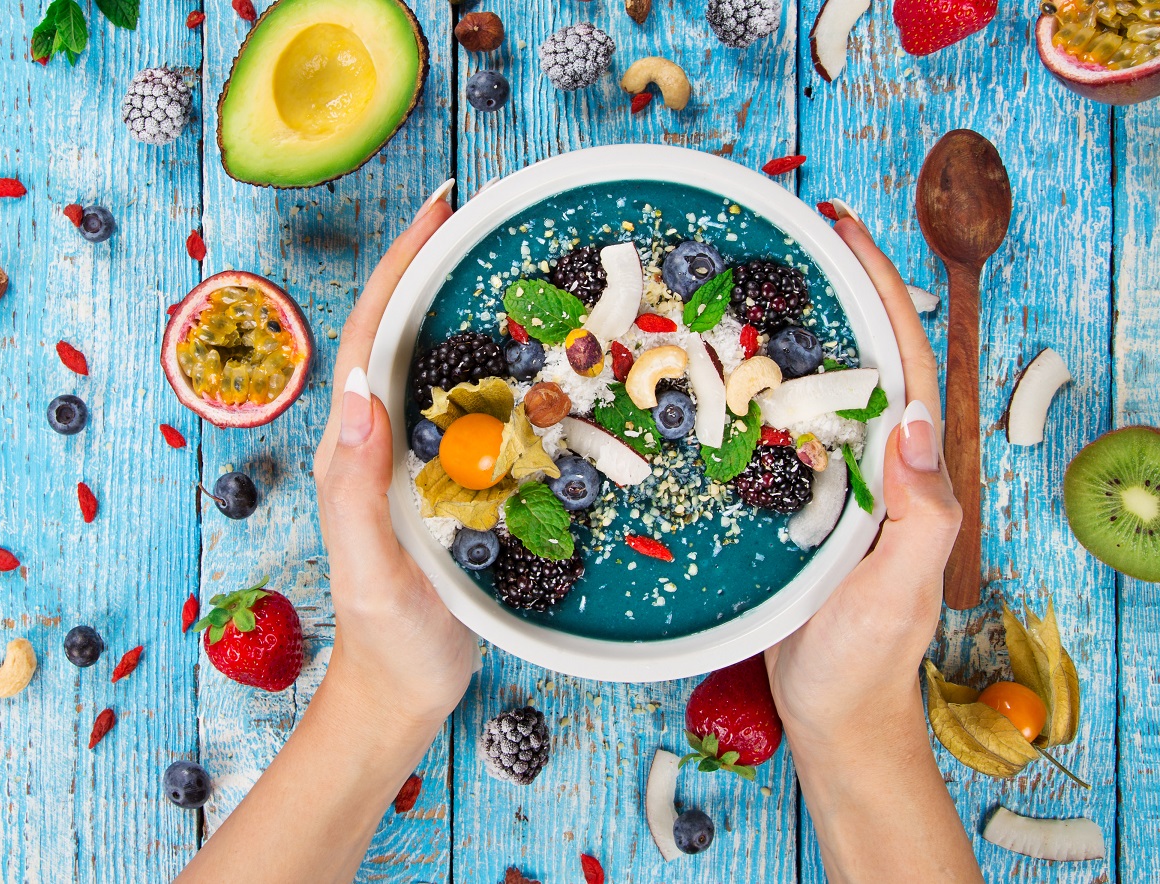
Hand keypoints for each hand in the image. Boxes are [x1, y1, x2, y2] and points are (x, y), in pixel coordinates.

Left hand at [313, 183, 474, 725]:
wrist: (406, 685)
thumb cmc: (387, 635)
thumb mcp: (371, 568)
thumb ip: (356, 487)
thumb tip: (355, 391)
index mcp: (356, 445)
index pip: (374, 335)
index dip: (400, 268)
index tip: (439, 211)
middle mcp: (386, 437)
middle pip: (408, 332)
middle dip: (437, 267)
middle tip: (488, 215)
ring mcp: (424, 457)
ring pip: (447, 364)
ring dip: (476, 308)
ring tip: (525, 263)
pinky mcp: (459, 480)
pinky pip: (484, 411)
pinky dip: (511, 371)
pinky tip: (551, 359)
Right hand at [765, 216, 961, 749]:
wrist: (830, 708)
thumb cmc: (865, 657)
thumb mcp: (897, 589)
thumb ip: (920, 513)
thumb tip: (910, 417)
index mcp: (907, 468)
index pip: (901, 358)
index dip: (879, 288)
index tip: (843, 230)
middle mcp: (872, 459)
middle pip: (857, 355)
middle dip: (829, 286)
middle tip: (780, 232)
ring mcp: (831, 478)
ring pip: (812, 387)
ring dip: (784, 328)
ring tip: (736, 279)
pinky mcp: (791, 500)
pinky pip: (772, 431)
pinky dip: (749, 389)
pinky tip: (708, 371)